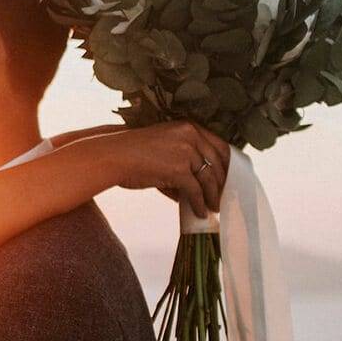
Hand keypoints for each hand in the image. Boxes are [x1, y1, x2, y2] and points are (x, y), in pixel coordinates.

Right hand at [81, 121, 230, 216]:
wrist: (112, 156)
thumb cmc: (132, 154)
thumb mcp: (163, 150)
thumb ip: (182, 164)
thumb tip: (193, 191)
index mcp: (189, 127)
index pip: (219, 146)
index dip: (226, 165)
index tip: (229, 179)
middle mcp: (191, 136)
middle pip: (217, 163)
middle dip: (222, 183)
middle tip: (223, 197)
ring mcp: (186, 152)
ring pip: (208, 178)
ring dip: (212, 196)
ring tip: (214, 208)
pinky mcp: (178, 169)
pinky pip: (195, 190)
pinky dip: (199, 204)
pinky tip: (199, 213)